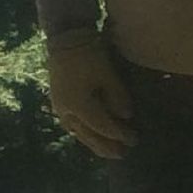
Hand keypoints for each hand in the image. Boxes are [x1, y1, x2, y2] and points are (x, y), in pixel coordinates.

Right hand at [45, 31, 137, 159]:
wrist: (66, 38)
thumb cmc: (89, 54)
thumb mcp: (108, 75)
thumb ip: (117, 97)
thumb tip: (126, 117)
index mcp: (79, 106)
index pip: (102, 126)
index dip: (119, 135)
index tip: (134, 140)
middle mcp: (67, 111)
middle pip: (88, 134)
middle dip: (105, 146)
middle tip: (121, 154)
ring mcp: (60, 106)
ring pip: (77, 131)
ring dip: (92, 142)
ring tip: (106, 150)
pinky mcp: (58, 101)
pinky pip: (72, 123)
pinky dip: (83, 131)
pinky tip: (90, 133)